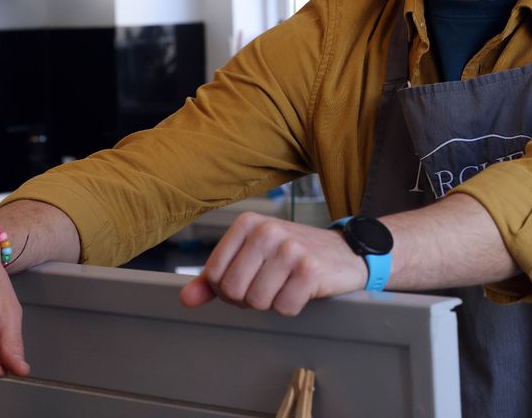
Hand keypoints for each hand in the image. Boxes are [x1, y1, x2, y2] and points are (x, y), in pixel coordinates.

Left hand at [179, 212, 366, 315]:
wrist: (345, 253)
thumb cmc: (293, 255)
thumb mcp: (253, 257)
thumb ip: (216, 277)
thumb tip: (186, 298)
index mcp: (248, 223)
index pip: (214, 275)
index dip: (228, 290)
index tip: (250, 280)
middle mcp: (267, 230)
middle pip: (233, 291)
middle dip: (249, 299)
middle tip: (270, 286)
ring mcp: (290, 248)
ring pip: (258, 302)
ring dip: (272, 303)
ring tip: (287, 285)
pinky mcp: (310, 269)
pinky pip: (284, 308)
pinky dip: (293, 307)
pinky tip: (303, 290)